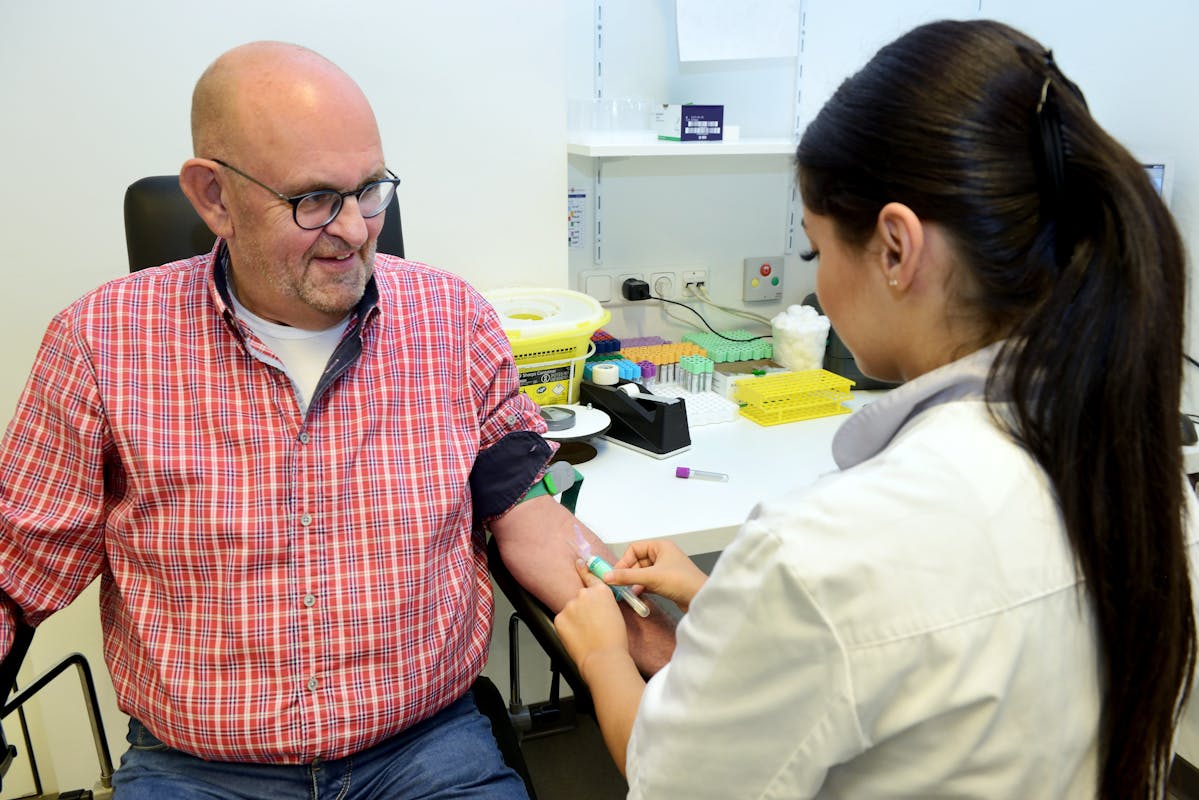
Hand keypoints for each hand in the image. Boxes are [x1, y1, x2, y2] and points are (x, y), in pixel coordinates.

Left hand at [554, 561, 631, 680]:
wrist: (603, 657)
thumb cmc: (615, 641)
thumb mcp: (615, 614)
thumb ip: (603, 603)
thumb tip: (595, 606)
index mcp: (601, 591)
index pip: (590, 576)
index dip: (583, 569)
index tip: (579, 563)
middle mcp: (584, 594)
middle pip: (580, 598)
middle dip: (582, 609)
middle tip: (590, 625)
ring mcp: (570, 605)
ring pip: (570, 610)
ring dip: (575, 619)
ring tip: (586, 634)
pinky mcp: (560, 618)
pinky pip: (563, 621)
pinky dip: (567, 628)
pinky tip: (577, 637)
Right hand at [605, 540, 706, 611]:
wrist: (701, 599)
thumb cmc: (681, 582)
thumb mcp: (650, 577)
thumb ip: (627, 577)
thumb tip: (607, 577)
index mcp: (660, 546)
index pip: (634, 549)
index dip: (624, 561)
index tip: (615, 574)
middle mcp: (663, 555)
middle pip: (637, 561)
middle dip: (628, 573)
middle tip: (618, 585)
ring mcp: (665, 569)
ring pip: (642, 573)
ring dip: (634, 582)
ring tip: (627, 592)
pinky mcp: (667, 582)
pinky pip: (649, 582)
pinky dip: (642, 587)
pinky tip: (636, 595)